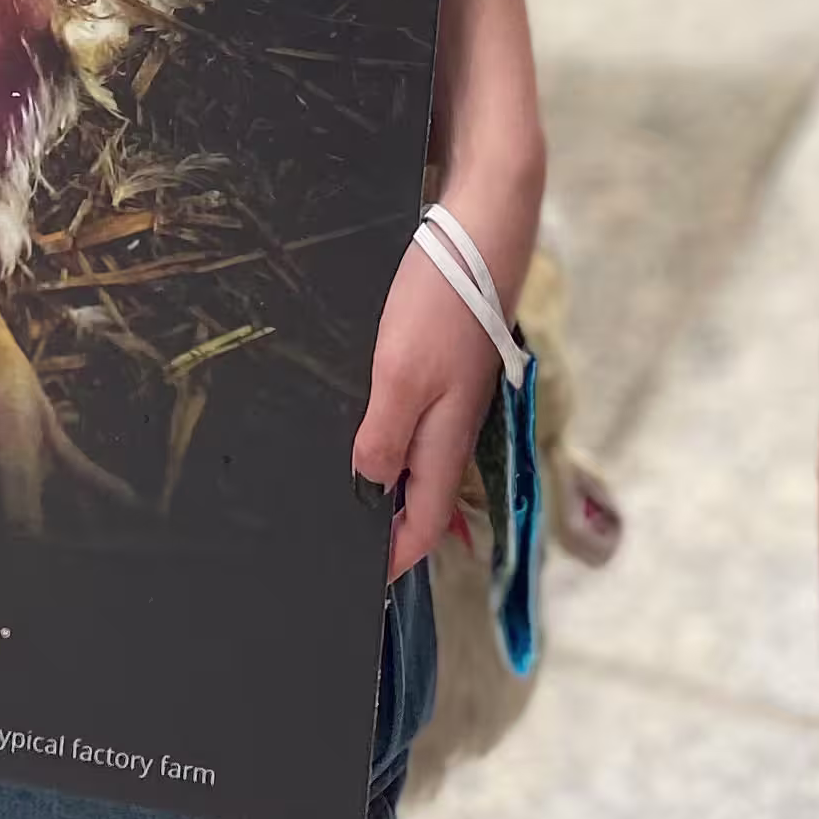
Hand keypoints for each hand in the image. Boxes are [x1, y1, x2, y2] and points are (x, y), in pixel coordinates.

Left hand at [352, 221, 503, 583]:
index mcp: (444, 444)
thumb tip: (368, 495)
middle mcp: (452, 428)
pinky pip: (415, 421)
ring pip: (416, 460)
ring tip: (341, 498)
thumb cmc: (443, 302)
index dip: (389, 560)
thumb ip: (385, 439)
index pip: (419, 527)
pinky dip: (390, 441)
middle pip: (419, 500)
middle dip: (385, 529)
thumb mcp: (401, 374)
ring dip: (385, 486)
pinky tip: (363, 428)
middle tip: (336, 545)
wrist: (483, 231)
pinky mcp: (444, 365)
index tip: (353, 586)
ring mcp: (451, 396)